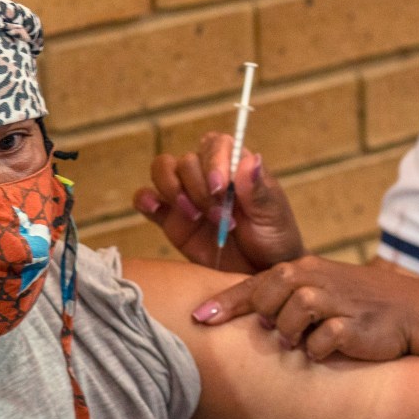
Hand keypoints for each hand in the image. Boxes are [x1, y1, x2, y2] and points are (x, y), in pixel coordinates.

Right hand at [136, 131, 304, 272]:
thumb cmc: (273, 240)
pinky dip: (145, 199)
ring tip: (194, 216)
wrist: (260, 273)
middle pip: (187, 160)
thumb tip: (251, 159)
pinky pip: (146, 199)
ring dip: (173, 190)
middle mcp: (208, 176)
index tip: (220, 187)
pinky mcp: (170, 219)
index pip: (216, 145)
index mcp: (235, 168)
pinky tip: (156, 209)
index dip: (213, 160)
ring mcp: (187, 196)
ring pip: (163, 170)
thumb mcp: (272, 216)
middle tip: (218, 216)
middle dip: (199, 187)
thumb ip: (258, 191)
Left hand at [192, 257, 418, 362]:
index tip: (198, 319)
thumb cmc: (360, 303)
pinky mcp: (351, 326)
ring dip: (292, 335)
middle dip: (266, 318)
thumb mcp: (322, 288)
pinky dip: (319, 351)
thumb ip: (286, 295)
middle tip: (280, 330)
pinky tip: (330, 350)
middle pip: (268, 297)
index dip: (225, 303)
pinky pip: (319, 343)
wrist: (413, 311)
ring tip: (305, 341)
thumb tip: (248, 317)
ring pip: (290, 318)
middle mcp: (316, 280)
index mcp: (304, 268)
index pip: (255, 283)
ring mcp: (334, 302)